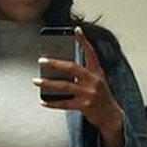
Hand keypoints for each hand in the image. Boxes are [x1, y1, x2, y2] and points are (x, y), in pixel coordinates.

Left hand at [35, 28, 124, 146]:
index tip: (76, 30)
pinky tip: (43, 101)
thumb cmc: (101, 97)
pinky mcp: (84, 106)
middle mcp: (93, 80)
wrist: (111, 116)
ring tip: (36, 81)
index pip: (90, 53)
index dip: (83, 41)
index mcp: (97, 72)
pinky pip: (64, 103)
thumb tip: (62, 69)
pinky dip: (52, 103)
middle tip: (41, 60)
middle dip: (55, 63)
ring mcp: (88, 93)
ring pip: (64, 86)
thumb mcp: (97, 81)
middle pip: (72, 68)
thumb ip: (85, 74)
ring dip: (48, 83)